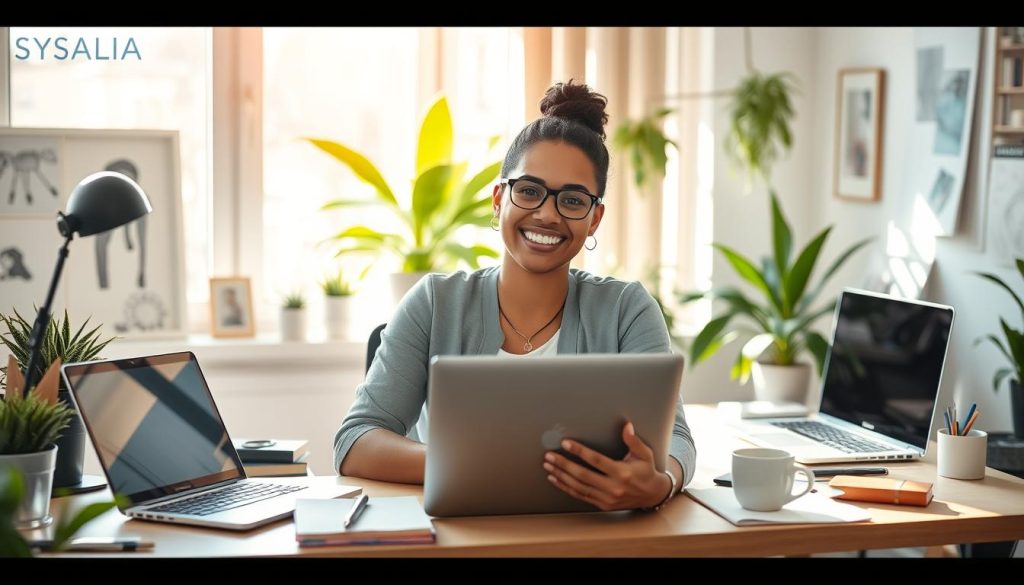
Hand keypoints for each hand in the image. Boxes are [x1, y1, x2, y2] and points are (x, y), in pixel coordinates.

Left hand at [543, 421, 670, 510]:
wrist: (652, 495)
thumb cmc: (646, 471)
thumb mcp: (644, 454)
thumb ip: (634, 440)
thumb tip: (627, 426)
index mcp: (622, 473)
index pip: (596, 461)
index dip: (580, 451)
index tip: (565, 443)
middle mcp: (613, 487)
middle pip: (583, 475)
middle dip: (564, 464)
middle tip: (549, 455)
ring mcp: (607, 498)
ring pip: (579, 487)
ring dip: (561, 476)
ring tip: (548, 466)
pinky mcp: (603, 504)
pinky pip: (580, 496)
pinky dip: (566, 487)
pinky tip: (555, 479)